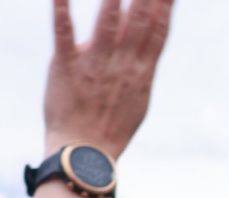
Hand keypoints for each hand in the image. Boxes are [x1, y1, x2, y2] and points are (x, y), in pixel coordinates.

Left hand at [43, 0, 175, 157]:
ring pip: (108, 23)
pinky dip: (61, 11)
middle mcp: (121, 64)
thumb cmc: (111, 128)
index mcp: (140, 72)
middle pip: (139, 22)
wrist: (85, 153)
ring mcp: (94, 64)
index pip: (159, 32)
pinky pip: (63, 33)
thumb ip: (138, 65)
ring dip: (114, 0)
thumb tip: (137, 38)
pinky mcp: (66, 66)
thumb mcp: (137, 97)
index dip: (167, 8)